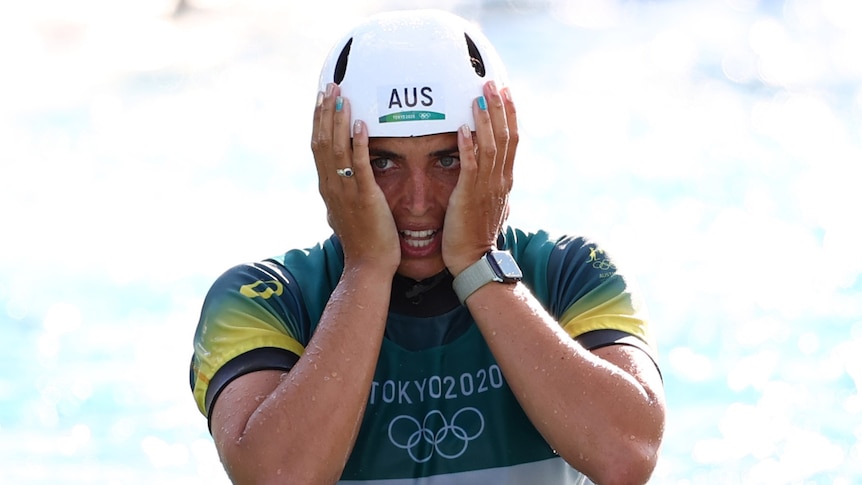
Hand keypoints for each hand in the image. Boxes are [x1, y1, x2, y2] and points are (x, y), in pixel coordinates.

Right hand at [311, 83, 400, 272]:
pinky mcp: (364, 197)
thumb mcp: (347, 211)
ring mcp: (346, 191)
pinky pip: (359, 164)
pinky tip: (361, 124)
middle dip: (325, 111)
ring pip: (337, 148)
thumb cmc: (363, 241)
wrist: (368, 266)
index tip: (322, 98)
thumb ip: (342, 194)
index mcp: (327, 187)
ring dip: (338, 119)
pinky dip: (358, 142)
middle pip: (322, 141)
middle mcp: (331, 186)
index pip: (318, 147)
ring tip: (343, 95)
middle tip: (330, 86)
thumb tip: (338, 183)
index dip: (319, 120)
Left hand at [442, 81, 518, 274]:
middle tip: (492, 83)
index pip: (512, 140)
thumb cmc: (476, 233)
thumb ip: (490, 184)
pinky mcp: (469, 195)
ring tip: (478, 96)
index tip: (506, 93)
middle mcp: (500, 179)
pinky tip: (462, 128)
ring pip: (490, 146)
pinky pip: (471, 166)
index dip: (510, 114)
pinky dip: (468, 146)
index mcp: (505, 179)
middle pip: (505, 136)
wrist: (475, 260)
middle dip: (499, 108)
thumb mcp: (489, 203)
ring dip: (484, 119)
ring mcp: (486, 187)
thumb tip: (491, 171)